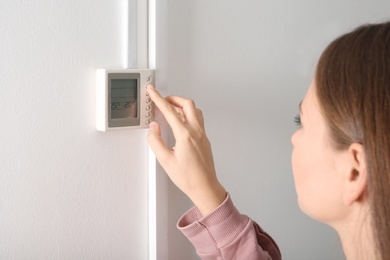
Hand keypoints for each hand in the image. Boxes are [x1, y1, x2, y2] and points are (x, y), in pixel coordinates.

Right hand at [146, 84, 225, 215]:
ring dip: (182, 105)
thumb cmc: (188, 178)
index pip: (169, 111)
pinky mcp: (205, 139)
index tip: (152, 91)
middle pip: (187, 104)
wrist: (205, 187)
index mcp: (185, 135)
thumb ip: (156, 141)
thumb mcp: (165, 161)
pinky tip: (181, 121)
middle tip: (162, 99)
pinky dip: (188, 114)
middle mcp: (196, 132)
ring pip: (195, 110)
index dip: (158, 99)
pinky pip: (198, 119)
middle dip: (173, 98)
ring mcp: (202, 134)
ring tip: (171, 108)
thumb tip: (153, 129)